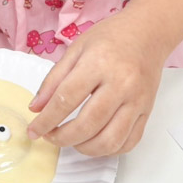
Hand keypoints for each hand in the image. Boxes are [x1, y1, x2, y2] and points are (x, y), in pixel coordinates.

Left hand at [26, 11, 166, 156]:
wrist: (148, 32)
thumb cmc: (112, 36)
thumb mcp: (77, 48)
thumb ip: (54, 78)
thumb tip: (36, 107)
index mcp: (99, 63)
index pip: (67, 99)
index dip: (46, 120)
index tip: (34, 130)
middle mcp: (121, 83)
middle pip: (88, 125)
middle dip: (63, 138)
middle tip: (50, 137)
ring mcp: (137, 100)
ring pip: (109, 140)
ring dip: (85, 149)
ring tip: (72, 141)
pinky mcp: (147, 111)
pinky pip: (129, 142)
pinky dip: (109, 150)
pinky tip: (95, 141)